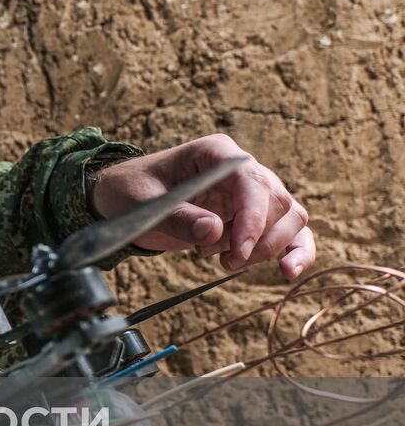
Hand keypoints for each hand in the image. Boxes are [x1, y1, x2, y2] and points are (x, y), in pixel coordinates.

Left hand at [89, 134, 314, 280]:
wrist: (127, 198)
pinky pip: (291, 231)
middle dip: (254, 238)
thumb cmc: (133, 192)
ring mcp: (253, 191)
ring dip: (265, 247)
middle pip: (276, 202)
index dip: (251, 218)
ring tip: (224, 262)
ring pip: (289, 217)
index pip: (252, 182)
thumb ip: (178, 217)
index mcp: (217, 153)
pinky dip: (297, 251)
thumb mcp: (144, 203)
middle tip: (220, 260)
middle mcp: (242, 168)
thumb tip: (214, 230)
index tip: (238, 251)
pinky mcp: (255, 215)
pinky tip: (288, 272)